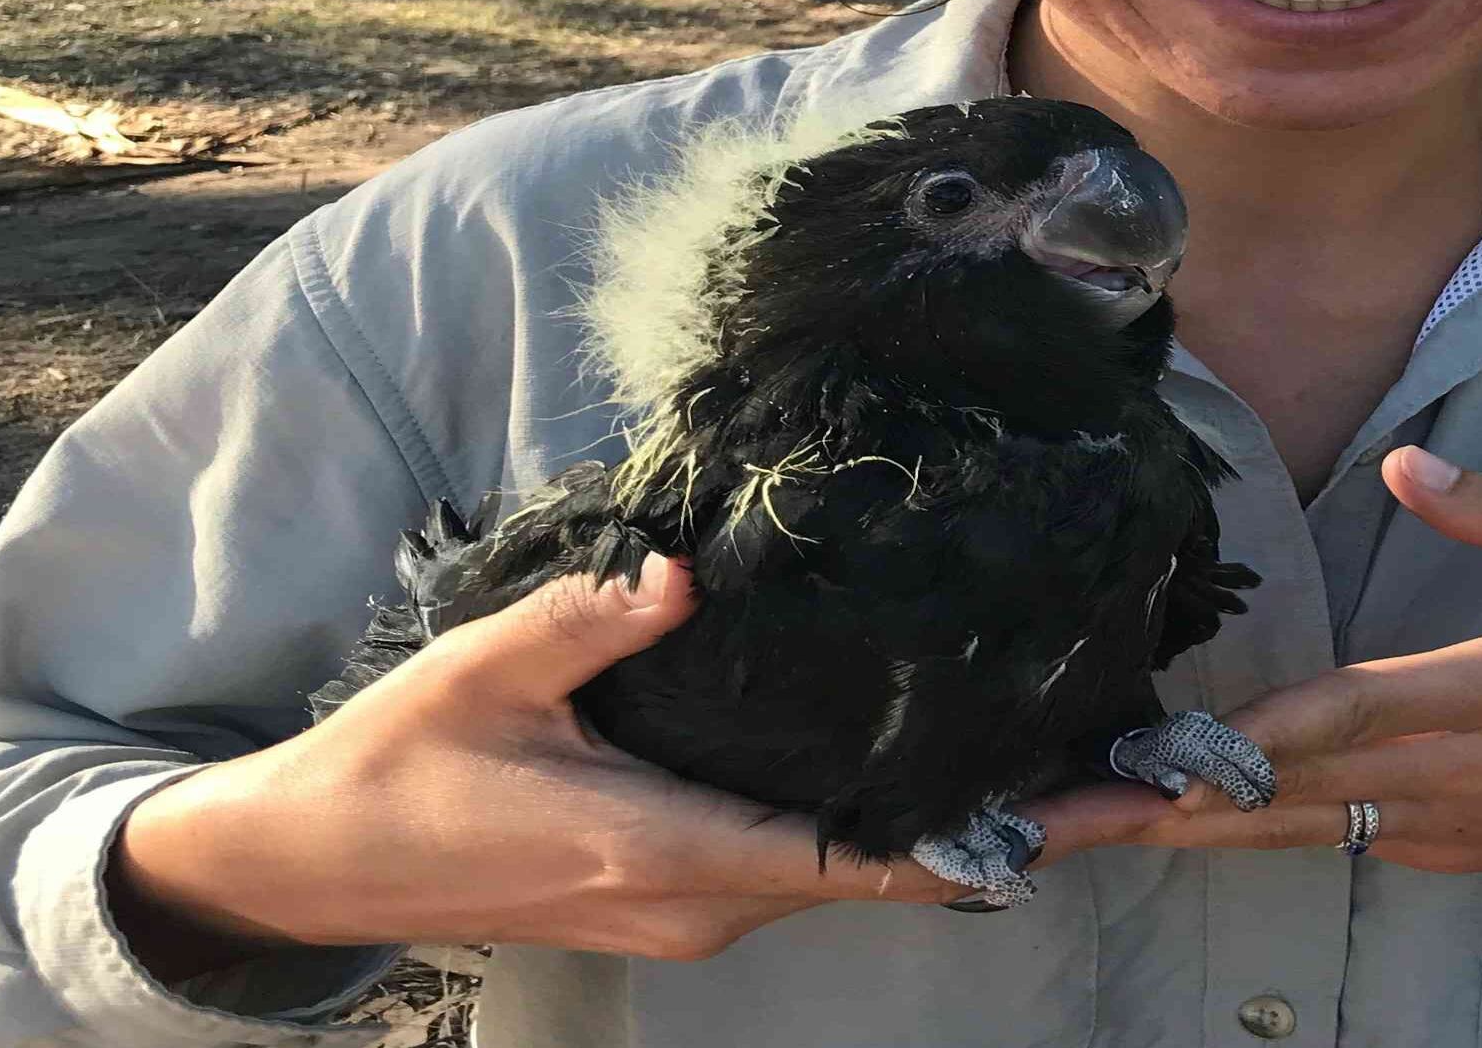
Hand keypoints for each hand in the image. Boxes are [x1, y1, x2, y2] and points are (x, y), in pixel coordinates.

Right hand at [108, 556, 1156, 976]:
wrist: (317, 866)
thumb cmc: (398, 764)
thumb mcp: (480, 671)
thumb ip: (585, 620)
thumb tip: (683, 573)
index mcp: (665, 847)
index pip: (863, 855)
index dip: (997, 835)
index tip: (1109, 806)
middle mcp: (705, 899)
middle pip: (901, 872)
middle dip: (1034, 829)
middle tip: (1164, 776)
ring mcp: (700, 908)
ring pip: (867, 874)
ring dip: (980, 829)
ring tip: (1099, 767)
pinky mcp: (687, 893)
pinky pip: (822, 865)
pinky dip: (907, 830)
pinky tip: (966, 777)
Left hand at [1113, 447, 1481, 897]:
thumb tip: (1402, 465)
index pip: (1351, 716)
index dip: (1247, 735)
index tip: (1149, 748)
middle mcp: (1466, 777)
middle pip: (1289, 796)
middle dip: (1161, 810)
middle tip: (1042, 820)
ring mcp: (1456, 828)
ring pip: (1298, 832)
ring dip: (1184, 830)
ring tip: (1073, 829)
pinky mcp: (1456, 851)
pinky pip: (1337, 839)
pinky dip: (1250, 834)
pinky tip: (1177, 820)